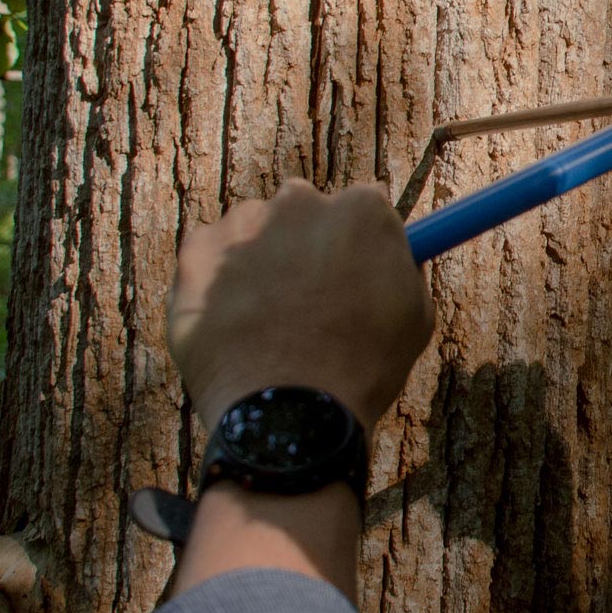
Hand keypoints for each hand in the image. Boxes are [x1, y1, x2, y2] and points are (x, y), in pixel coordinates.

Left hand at [168, 182, 432, 433]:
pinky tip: (232, 328)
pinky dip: (215, 285)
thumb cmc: (361, 370)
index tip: (347, 269)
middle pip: (301, 210)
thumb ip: (402, 270)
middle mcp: (300, 201)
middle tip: (303, 299)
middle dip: (301, 245)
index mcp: (361, 210)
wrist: (289, 411)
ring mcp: (243, 223)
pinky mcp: (197, 249)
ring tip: (265, 326)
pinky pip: (207, 258)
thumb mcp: (414, 318)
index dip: (353, 244)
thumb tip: (389, 259)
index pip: (359, 208)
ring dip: (256, 263)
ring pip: (251, 232)